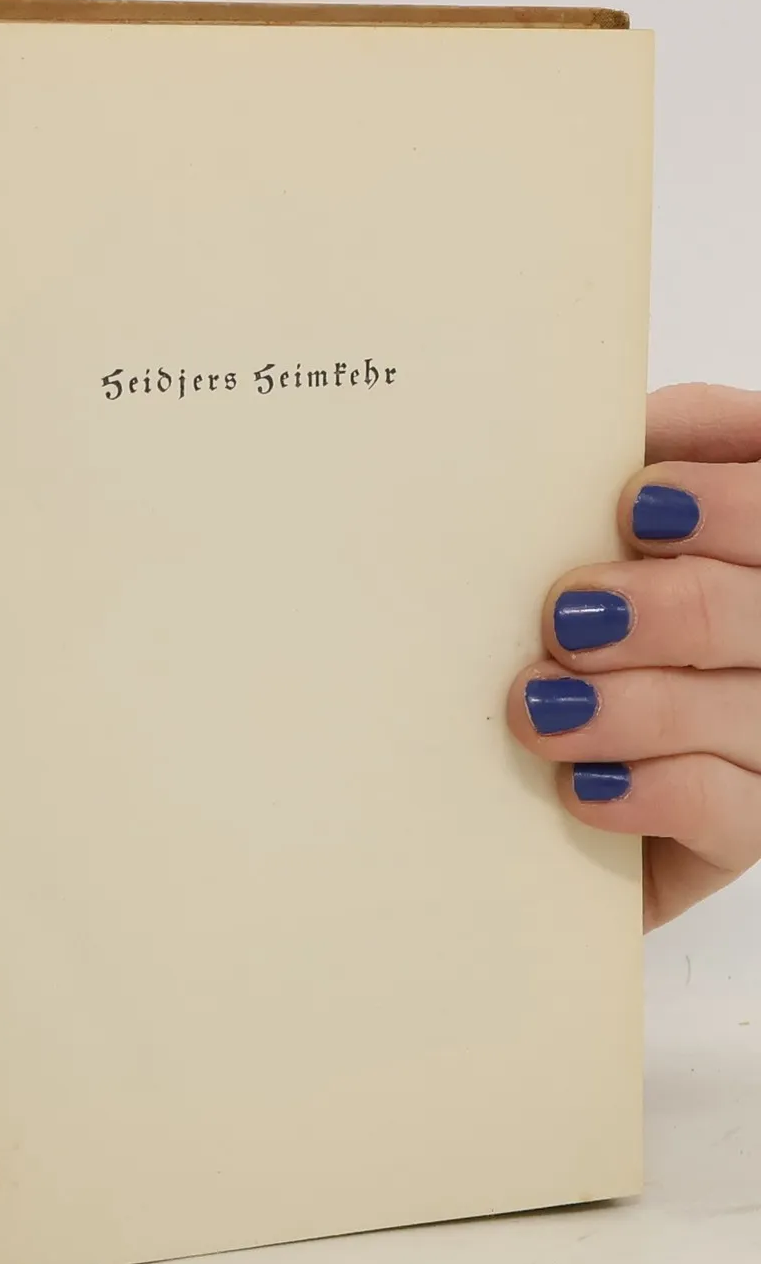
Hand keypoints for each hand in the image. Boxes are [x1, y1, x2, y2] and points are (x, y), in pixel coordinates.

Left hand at [512, 383, 760, 929]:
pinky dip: (650, 791)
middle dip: (670, 606)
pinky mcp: (742, 834)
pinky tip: (582, 786)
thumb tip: (626, 429)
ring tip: (540, 707)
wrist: (526, 791)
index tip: (639, 507)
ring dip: (632, 707)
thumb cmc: (572, 639)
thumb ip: (638, 471)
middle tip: (568, 615)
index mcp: (760, 554)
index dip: (731, 502)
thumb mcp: (599, 542)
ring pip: (749, 711)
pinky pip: (730, 812)